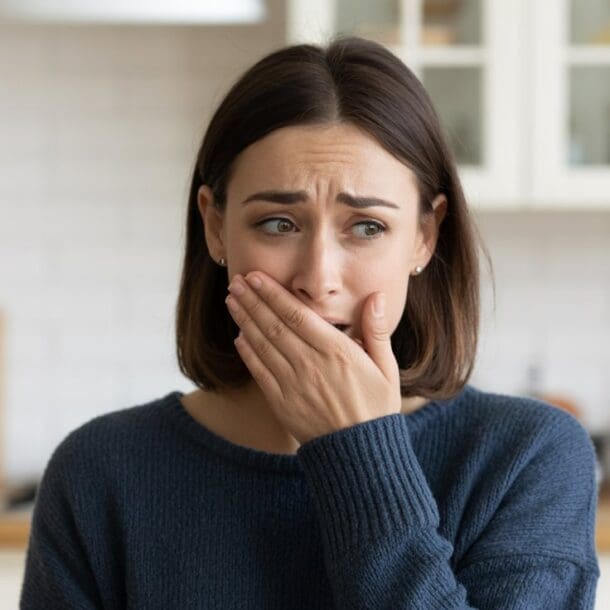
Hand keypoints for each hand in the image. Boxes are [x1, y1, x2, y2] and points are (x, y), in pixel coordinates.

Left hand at [225, 271, 401, 444]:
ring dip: (245, 320)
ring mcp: (293, 384)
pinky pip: (260, 372)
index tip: (256, 277)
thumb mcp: (387, 369)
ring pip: (263, 344)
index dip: (273, 294)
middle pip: (274, 325)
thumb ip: (377, 331)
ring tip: (231, 300)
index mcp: (336, 351)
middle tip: (236, 281)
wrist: (360, 455)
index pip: (297, 314)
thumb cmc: (376, 408)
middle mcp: (310, 364)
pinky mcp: (282, 402)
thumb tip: (377, 297)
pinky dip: (247, 352)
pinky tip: (238, 336)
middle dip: (252, 300)